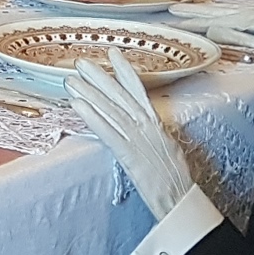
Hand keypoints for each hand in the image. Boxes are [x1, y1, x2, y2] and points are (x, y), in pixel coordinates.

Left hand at [67, 48, 194, 220]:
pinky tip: (77, 105)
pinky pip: (109, 132)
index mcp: (157, 124)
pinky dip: (92, 117)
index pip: (139, 91)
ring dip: (89, 93)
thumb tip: (143, 123)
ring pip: (111, 110)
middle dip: (99, 77)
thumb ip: (154, 133)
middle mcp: (148, 127)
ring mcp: (139, 140)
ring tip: (71, 80)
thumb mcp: (168, 148)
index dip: (125, 71)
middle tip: (80, 62)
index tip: (112, 53)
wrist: (182, 201)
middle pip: (121, 96)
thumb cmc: (176, 180)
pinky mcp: (131, 156)